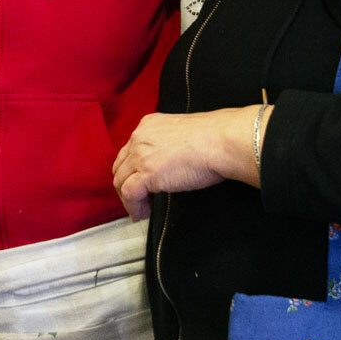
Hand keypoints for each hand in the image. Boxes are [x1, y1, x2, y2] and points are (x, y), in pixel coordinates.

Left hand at [112, 106, 262, 220]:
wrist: (220, 142)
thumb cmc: (213, 139)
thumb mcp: (181, 135)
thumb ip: (167, 146)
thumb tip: (167, 165)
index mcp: (148, 125)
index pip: (129, 150)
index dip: (132, 169)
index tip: (139, 182)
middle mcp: (139, 138)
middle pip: (120, 166)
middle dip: (125, 185)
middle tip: (138, 200)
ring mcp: (140, 155)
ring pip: (120, 181)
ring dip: (128, 199)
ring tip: (140, 210)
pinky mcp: (146, 174)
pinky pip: (129, 194)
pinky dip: (133, 207)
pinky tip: (142, 214)